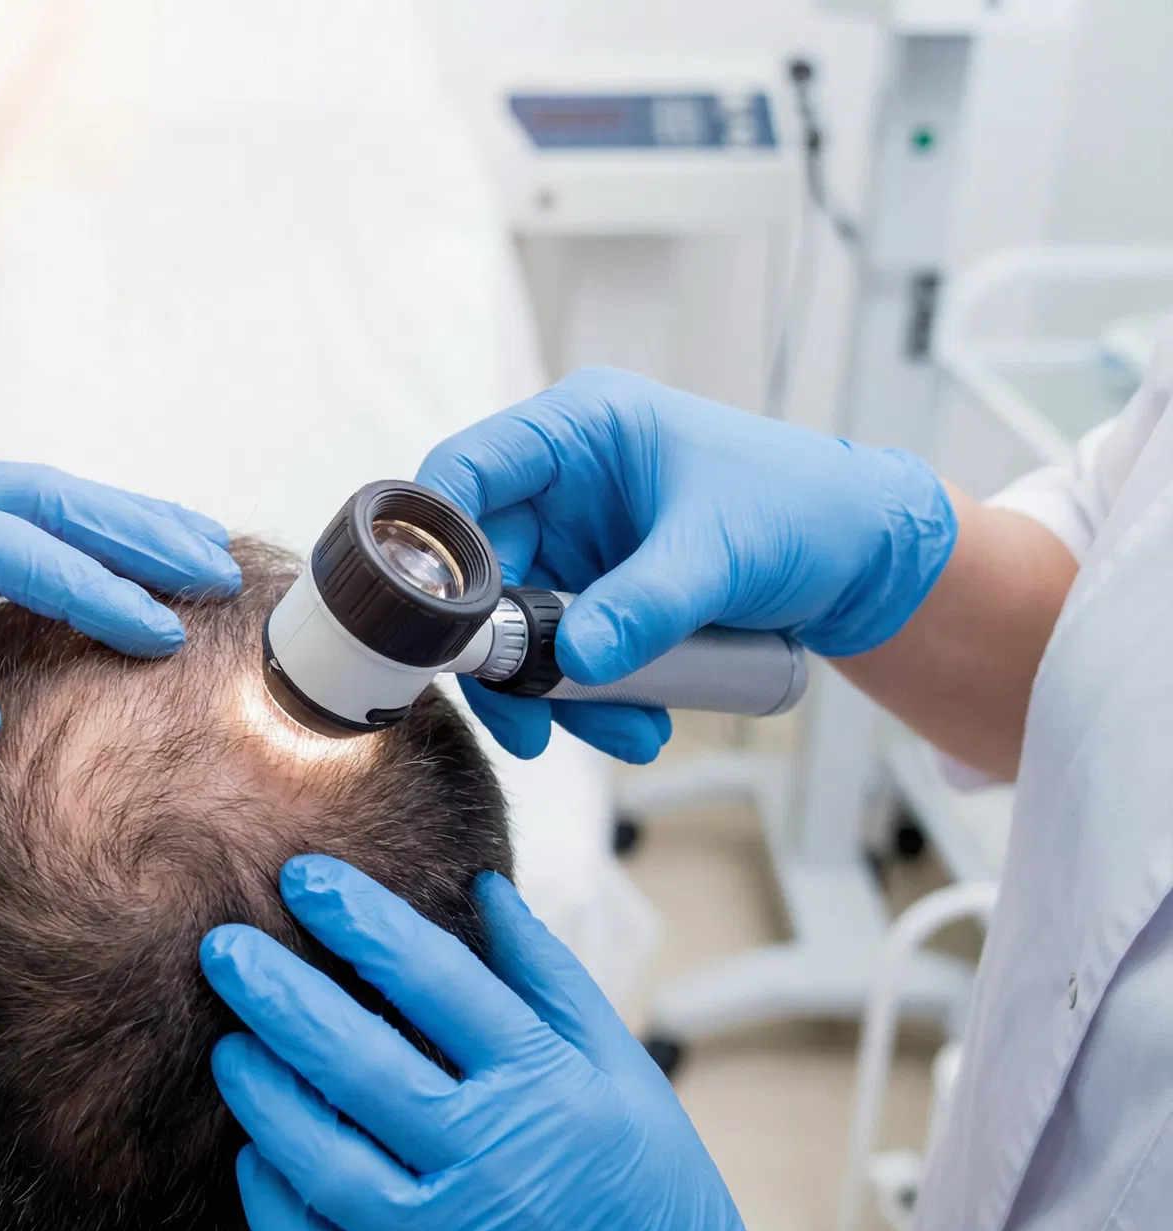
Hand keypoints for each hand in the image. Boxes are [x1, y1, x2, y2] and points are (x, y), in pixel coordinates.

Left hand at [0, 460, 239, 799]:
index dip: (82, 581)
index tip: (156, 627)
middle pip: (30, 497)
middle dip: (127, 527)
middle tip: (217, 565)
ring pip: (25, 517)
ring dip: (112, 536)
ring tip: (199, 562)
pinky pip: (1, 563)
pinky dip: (68, 572)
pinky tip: (120, 599)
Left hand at [200, 855, 900, 1230]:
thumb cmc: (657, 1201)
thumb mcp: (626, 1075)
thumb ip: (550, 978)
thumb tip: (485, 888)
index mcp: (548, 1088)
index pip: (435, 981)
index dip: (360, 921)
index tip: (303, 877)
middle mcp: (496, 1162)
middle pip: (358, 1061)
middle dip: (278, 993)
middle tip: (220, 947)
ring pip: (322, 1159)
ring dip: (262, 1095)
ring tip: (230, 1047)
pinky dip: (274, 1202)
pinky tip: (257, 1156)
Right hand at [415, 367, 956, 763]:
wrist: (861, 555)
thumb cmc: (802, 509)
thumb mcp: (722, 553)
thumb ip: (646, 604)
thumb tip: (574, 659)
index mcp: (577, 432)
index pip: (467, 471)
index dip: (434, 539)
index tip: (433, 616)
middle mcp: (559, 486)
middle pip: (481, 571)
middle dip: (508, 654)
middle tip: (529, 721)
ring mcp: (572, 546)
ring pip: (518, 629)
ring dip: (555, 694)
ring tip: (623, 735)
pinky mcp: (592, 598)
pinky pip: (561, 656)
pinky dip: (587, 700)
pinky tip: (637, 726)